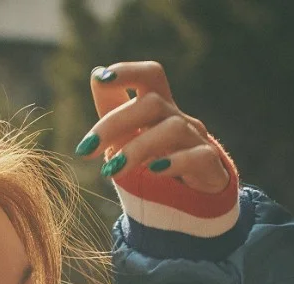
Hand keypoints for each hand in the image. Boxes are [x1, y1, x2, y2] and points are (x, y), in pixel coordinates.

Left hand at [75, 61, 230, 194]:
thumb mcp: (128, 137)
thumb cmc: (153, 163)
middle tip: (85, 150)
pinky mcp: (208, 165)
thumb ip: (112, 109)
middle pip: (152, 103)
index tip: (101, 79)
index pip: (150, 75)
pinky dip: (175, 162)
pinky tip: (153, 171)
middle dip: (115, 124)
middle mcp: (178, 118)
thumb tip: (95, 74)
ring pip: (172, 128)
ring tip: (111, 171)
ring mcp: (195, 140)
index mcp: (158, 108)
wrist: (188, 201)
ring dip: (137, 148)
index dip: (128, 71)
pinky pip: (197, 157)